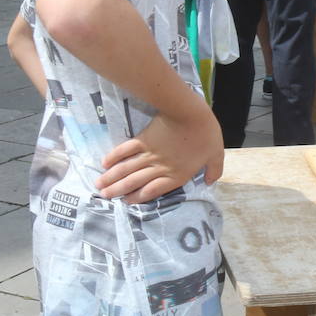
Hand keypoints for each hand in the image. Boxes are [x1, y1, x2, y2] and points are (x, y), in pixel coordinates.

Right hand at [96, 110, 224, 201]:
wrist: (190, 113)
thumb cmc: (206, 133)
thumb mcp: (216, 154)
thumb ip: (214, 170)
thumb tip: (209, 181)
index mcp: (177, 174)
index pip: (153, 190)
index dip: (138, 198)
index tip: (126, 202)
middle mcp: (159, 167)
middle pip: (135, 182)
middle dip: (118, 191)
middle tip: (103, 197)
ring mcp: (149, 153)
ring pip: (127, 169)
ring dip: (111, 178)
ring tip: (99, 186)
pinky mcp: (143, 139)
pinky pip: (126, 150)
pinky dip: (114, 156)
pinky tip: (105, 163)